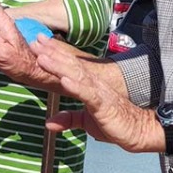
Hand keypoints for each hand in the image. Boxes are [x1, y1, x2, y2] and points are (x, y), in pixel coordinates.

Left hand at [41, 53, 162, 152]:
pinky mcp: (103, 104)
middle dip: (52, 53)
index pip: (69, 66)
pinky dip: (76, 86)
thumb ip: (68, 119)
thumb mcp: (86, 121)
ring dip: (59, 66)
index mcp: (89, 85)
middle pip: (70, 65)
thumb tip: (49, 123)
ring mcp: (98, 92)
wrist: (138, 131)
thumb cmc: (115, 123)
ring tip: (43, 57)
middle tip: (35, 41)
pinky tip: (64, 80)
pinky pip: (88, 93)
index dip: (54, 54)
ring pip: (76, 75)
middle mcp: (93, 84)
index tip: (38, 43)